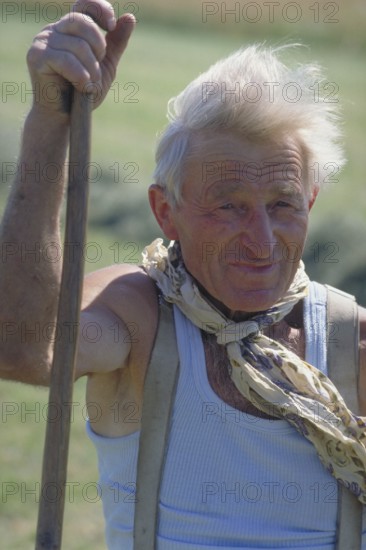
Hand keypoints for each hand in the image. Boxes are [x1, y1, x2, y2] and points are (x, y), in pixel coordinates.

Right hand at [26, 0, 134, 115]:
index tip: (111, 26)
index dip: (100, 9)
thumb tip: (130, 17)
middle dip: (98, 46)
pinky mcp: (36, 57)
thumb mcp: (105, 65)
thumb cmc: (83, 90)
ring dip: (91, 69)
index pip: (84, 4)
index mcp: (70, 29)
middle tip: (97, 68)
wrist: (65, 116)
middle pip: (82, 21)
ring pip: (77, 45)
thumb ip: (116, 42)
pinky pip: (66, 60)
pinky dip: (80, 76)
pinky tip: (81, 87)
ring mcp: (42, 42)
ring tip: (89, 84)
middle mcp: (54, 30)